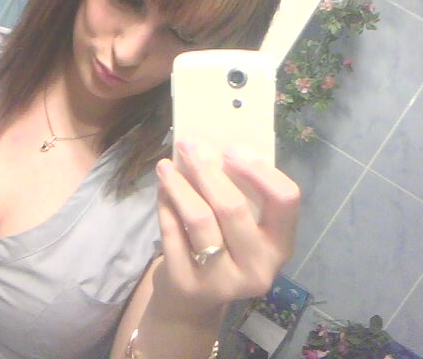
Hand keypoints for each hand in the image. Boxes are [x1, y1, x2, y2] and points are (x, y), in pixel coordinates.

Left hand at [151, 140, 300, 320]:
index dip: (258, 169)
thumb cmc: (223, 250)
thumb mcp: (242, 228)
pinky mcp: (188, 282)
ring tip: (165, 165)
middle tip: (188, 146)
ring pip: (199, 217)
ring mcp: (223, 280)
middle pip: (233, 206)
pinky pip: (173, 231)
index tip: (230, 149)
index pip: (284, 199)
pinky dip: (165, 204)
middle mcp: (258, 267)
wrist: (193, 301)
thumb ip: (238, 193)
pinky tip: (162, 189)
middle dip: (206, 169)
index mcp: (280, 245)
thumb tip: (209, 148)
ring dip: (179, 184)